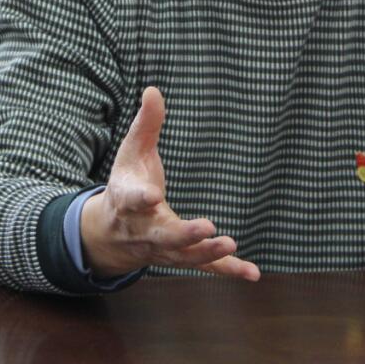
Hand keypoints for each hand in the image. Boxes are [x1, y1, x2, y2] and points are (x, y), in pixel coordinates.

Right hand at [80, 86, 260, 280]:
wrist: (110, 234)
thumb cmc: (126, 184)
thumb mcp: (131, 153)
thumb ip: (146, 124)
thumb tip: (153, 89)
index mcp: (127, 201)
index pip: (130, 200)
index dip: (139, 198)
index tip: (152, 196)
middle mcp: (143, 230)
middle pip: (162, 235)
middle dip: (184, 233)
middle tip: (207, 227)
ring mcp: (162, 249)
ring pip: (184, 255)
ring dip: (207, 252)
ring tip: (230, 244)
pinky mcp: (180, 257)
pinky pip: (205, 268)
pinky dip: (228, 271)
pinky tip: (253, 274)